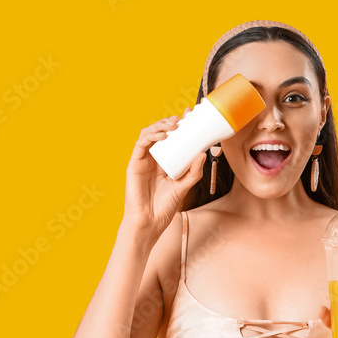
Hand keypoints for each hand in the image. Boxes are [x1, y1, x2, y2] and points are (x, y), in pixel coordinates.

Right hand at [122, 102, 205, 236]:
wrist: (149, 221)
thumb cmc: (165, 206)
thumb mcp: (184, 186)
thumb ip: (193, 172)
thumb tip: (203, 154)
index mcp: (164, 161)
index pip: (171, 138)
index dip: (179, 125)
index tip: (189, 115)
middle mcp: (153, 158)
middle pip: (159, 132)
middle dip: (170, 122)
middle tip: (182, 118)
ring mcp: (143, 160)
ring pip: (148, 134)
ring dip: (160, 125)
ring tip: (174, 125)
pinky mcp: (134, 164)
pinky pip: (140, 144)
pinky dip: (151, 136)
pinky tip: (163, 135)